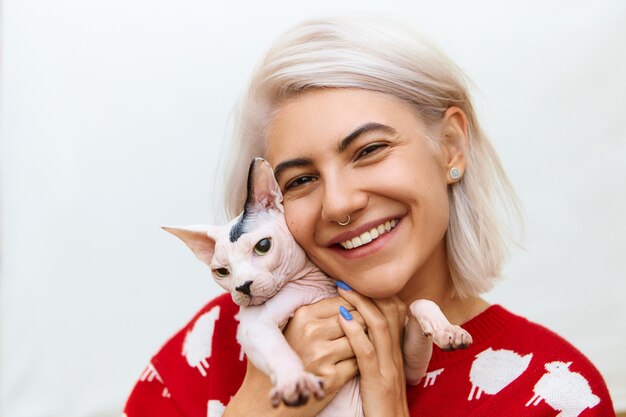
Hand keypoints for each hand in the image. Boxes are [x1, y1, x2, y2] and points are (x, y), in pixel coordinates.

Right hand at [224, 296, 363, 416]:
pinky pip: (359, 362)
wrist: (275, 396)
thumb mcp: (297, 327)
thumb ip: (319, 311)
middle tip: (362, 333)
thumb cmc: (289, 357)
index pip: (344, 302)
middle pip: (357, 319)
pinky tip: (352, 364)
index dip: (356, 308)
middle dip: (363, 326)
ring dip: (363, 345)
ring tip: (358, 348)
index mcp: (303, 315)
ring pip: (361, 340)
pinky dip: (360, 363)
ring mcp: (321, 355)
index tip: (357, 315)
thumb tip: (348, 288)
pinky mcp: (331, 378)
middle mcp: (311, 332)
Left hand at [337, 286, 409, 416]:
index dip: (378, 295)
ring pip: (380, 326)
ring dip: (359, 304)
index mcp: (397, 353)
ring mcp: (389, 368)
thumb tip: (360, 331)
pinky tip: (342, 319)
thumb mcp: (383, 374)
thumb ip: (377, 352)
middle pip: (389, 312)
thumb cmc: (382, 404)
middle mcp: (396, 355)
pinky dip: (355, 332)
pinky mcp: (378, 381)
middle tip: (345, 280)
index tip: (357, 284)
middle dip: (367, 293)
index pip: (395, 312)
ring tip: (341, 291)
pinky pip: (367, 352)